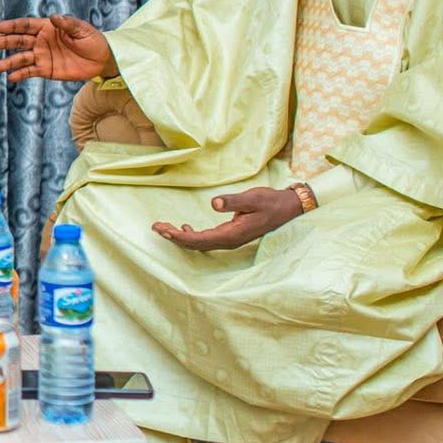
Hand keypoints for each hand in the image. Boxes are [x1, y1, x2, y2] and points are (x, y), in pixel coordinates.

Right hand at [0, 15, 114, 83]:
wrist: (101, 59)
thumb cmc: (92, 40)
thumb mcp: (82, 29)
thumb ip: (68, 24)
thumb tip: (54, 17)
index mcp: (47, 27)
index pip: (26, 25)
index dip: (12, 26)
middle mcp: (40, 41)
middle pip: (19, 41)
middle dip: (4, 42)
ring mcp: (41, 56)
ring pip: (21, 58)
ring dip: (8, 62)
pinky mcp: (45, 70)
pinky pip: (30, 72)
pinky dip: (20, 75)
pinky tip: (10, 78)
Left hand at [153, 186, 306, 252]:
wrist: (286, 208)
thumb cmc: (269, 202)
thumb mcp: (252, 198)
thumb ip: (233, 201)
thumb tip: (213, 203)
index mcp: (232, 235)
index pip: (200, 240)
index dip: (180, 237)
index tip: (163, 231)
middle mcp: (229, 241)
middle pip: (196, 244)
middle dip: (174, 237)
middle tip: (156, 227)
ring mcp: (229, 239)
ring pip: (200, 242)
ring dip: (181, 236)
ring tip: (163, 228)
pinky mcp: (230, 234)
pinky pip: (207, 239)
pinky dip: (192, 235)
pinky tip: (185, 228)